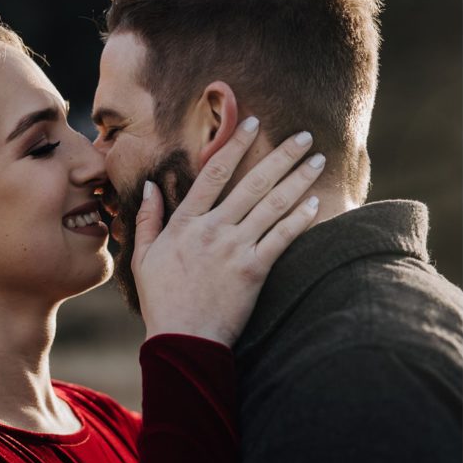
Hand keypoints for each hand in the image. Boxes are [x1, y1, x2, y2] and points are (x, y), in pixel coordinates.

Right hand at [133, 120, 323, 345]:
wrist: (183, 340)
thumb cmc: (162, 302)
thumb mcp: (143, 259)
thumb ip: (146, 220)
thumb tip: (148, 187)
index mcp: (185, 223)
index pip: (214, 172)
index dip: (236, 143)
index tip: (254, 122)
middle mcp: (212, 229)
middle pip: (253, 181)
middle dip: (282, 155)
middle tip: (305, 136)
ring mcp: (234, 248)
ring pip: (273, 204)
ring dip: (299, 178)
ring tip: (318, 159)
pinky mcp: (254, 270)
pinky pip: (282, 237)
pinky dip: (300, 217)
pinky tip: (315, 201)